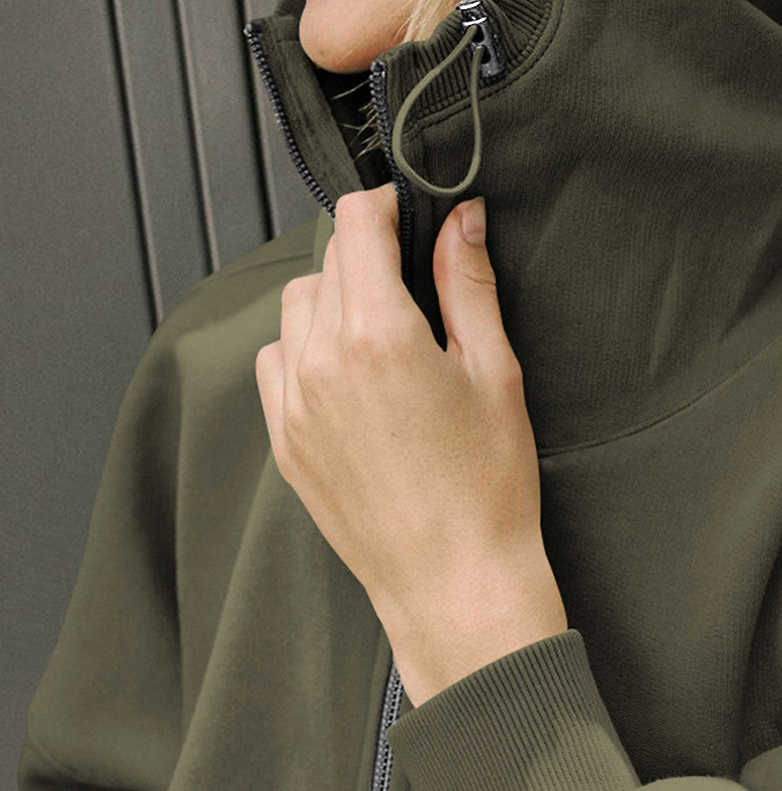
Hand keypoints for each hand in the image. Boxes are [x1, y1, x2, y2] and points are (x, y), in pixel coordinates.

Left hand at [255, 185, 567, 704]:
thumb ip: (469, 287)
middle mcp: (322, 363)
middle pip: (327, 265)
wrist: (455, 583)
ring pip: (296, 311)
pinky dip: (305, 351)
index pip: (356, 226)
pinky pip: (277, 365)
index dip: (385, 206)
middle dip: (368, 259)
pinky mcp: (284, 443)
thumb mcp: (496, 374)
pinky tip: (351, 376)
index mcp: (378, 335)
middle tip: (416, 286)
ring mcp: (293, 406)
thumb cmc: (488, 490)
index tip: (407, 213)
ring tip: (385, 335)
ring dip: (333, 302)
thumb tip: (461, 222)